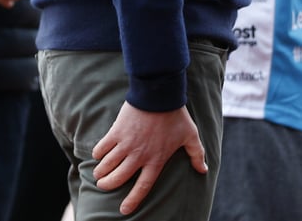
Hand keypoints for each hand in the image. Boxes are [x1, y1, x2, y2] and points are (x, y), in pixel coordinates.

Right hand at [92, 102, 207, 214]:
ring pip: (107, 166)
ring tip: (100, 173)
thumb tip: (204, 170)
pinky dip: (98, 153)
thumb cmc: (176, 115)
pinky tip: (98, 155)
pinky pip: (101, 148)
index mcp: (156, 160)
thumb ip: (196, 154)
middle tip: (103, 185)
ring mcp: (126, 144)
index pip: (143, 187)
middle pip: (118, 179)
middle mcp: (139, 155)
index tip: (124, 210)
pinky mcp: (116, 131)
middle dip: (108, 185)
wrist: (160, 93)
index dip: (133, 200)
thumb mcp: (190, 135)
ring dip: (101, 172)